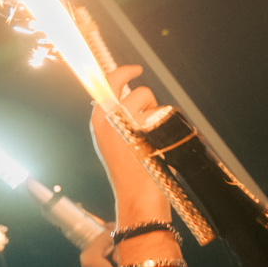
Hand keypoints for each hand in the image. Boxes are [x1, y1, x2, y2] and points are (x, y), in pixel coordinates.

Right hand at [91, 65, 172, 222]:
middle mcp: (109, 118)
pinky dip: (168, 127)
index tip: (136, 68)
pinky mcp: (146, 131)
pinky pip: (164, 115)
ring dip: (158, 115)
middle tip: (149, 118)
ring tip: (153, 141)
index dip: (123, 72)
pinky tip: (160, 146)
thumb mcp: (113, 142)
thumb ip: (116, 120)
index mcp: (99, 120)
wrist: (136, 197)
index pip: (108, 83)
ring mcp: (128, 123)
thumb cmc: (129, 173)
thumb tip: (128, 97)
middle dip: (148, 102)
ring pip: (153, 103)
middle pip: (138, 92)